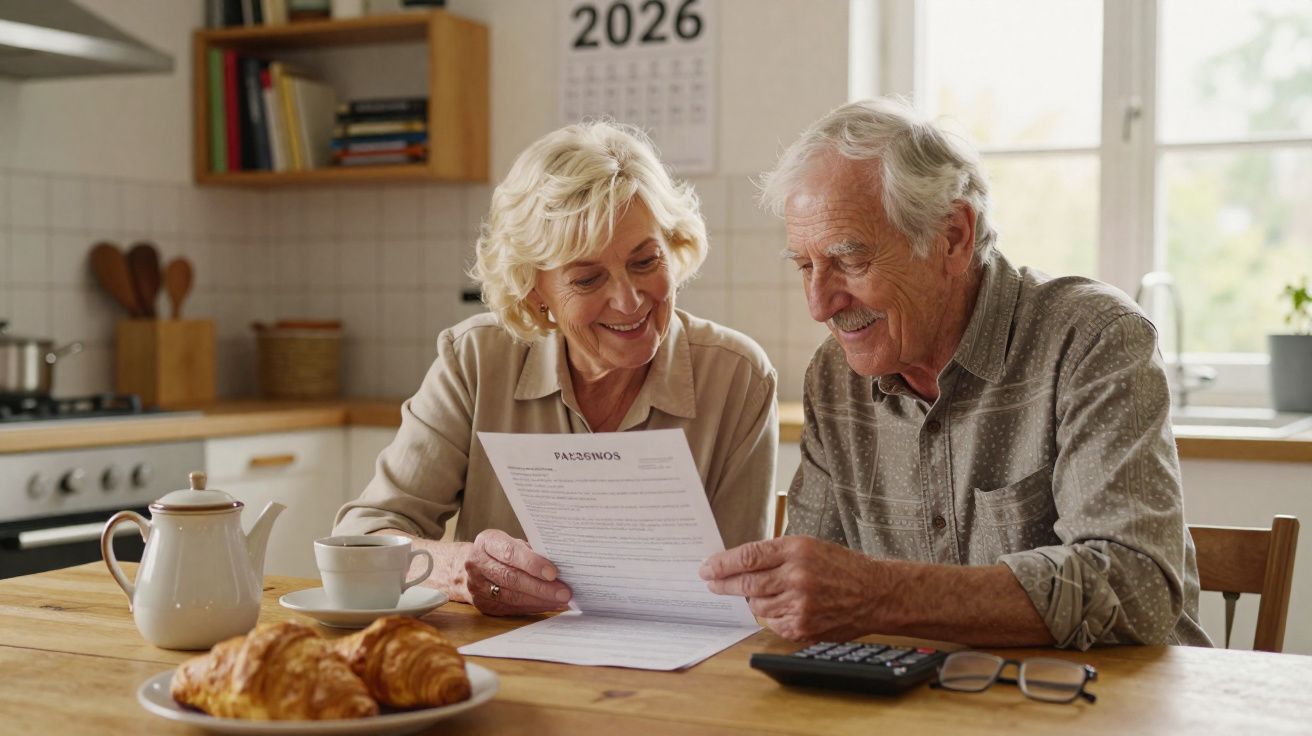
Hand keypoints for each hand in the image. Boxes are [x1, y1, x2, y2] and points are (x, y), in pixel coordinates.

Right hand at [463, 529, 571, 615]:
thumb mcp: (513, 542)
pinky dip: (532, 607)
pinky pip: (511, 608)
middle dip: (540, 587)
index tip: (553, 572)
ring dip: (539, 600)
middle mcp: (477, 564)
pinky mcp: (483, 604)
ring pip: (511, 597)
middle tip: (564, 592)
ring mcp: (477, 586)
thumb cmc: (501, 551)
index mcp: (486, 543)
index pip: (510, 553)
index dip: (532, 563)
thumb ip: (531, 551)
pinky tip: (548, 604)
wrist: (473, 565)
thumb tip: (560, 564)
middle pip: (511, 578)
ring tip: (560, 600)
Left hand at [699, 536, 880, 641]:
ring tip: (765, 592)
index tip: (707, 568)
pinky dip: (774, 616)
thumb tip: (738, 564)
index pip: (748, 556)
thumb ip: (775, 554)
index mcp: (797, 549)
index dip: (722, 563)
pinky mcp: (803, 627)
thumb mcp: (809, 547)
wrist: (875, 593)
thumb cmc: (841, 567)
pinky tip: (787, 607)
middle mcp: (797, 576)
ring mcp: (800, 605)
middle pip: (747, 583)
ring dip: (754, 600)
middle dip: (724, 584)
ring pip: (758, 605)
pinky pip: (774, 623)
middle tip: (711, 583)